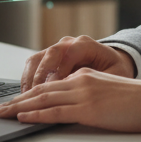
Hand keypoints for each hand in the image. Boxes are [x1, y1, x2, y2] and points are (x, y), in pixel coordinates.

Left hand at [0, 67, 140, 131]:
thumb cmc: (134, 102)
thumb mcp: (105, 92)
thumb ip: (86, 94)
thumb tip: (69, 106)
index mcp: (83, 76)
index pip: (49, 85)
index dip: (29, 94)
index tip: (14, 102)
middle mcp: (79, 81)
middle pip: (40, 91)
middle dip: (17, 100)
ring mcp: (82, 94)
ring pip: (43, 99)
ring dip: (20, 108)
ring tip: (3, 114)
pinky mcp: (88, 109)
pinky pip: (56, 111)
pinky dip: (37, 114)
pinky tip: (24, 117)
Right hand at [19, 35, 135, 91]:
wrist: (112, 62)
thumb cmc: (114, 70)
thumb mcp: (114, 74)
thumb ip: (98, 80)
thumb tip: (83, 91)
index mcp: (86, 45)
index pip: (70, 52)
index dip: (62, 69)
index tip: (57, 85)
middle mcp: (68, 44)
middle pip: (50, 54)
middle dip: (42, 74)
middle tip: (37, 93)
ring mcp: (56, 50)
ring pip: (37, 58)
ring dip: (30, 78)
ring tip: (26, 97)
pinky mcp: (47, 59)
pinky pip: (32, 65)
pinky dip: (27, 79)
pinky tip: (26, 95)